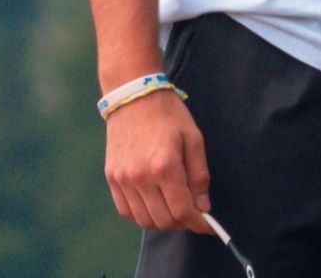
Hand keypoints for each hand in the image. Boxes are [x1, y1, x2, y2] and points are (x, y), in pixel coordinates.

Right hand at [105, 89, 213, 234]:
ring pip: (145, 220)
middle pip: (164, 220)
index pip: (183, 211)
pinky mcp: (112, 178)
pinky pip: (127, 211)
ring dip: (164, 221)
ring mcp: (122, 179)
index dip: (199, 223)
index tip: (209, 225)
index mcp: (164, 166)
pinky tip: (155, 205)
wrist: (133, 95)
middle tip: (194, 214)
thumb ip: (199, 176)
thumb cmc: (168, 114)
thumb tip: (203, 207)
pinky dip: (143, 216)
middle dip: (183, 223)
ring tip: (175, 209)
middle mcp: (140, 177)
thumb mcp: (193, 139)